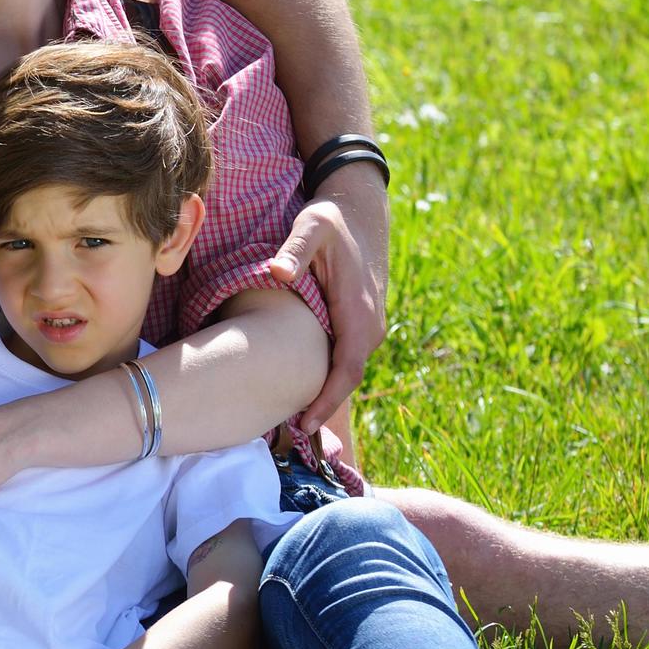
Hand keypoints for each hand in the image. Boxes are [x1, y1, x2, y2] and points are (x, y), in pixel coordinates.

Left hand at [269, 162, 388, 436]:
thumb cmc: (331, 220)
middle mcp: (369, 326)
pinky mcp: (359, 324)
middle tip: (291, 438)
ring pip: (345, 371)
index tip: (304, 426)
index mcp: (358, 312)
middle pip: (346, 379)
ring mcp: (367, 327)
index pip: (346, 369)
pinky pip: (344, 359)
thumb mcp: (312, 226)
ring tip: (293, 423)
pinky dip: (327, 378)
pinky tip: (303, 391)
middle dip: (322, 409)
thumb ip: (295, 250)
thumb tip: (279, 273)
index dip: (326, 400)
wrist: (360, 211)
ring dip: (324, 396)